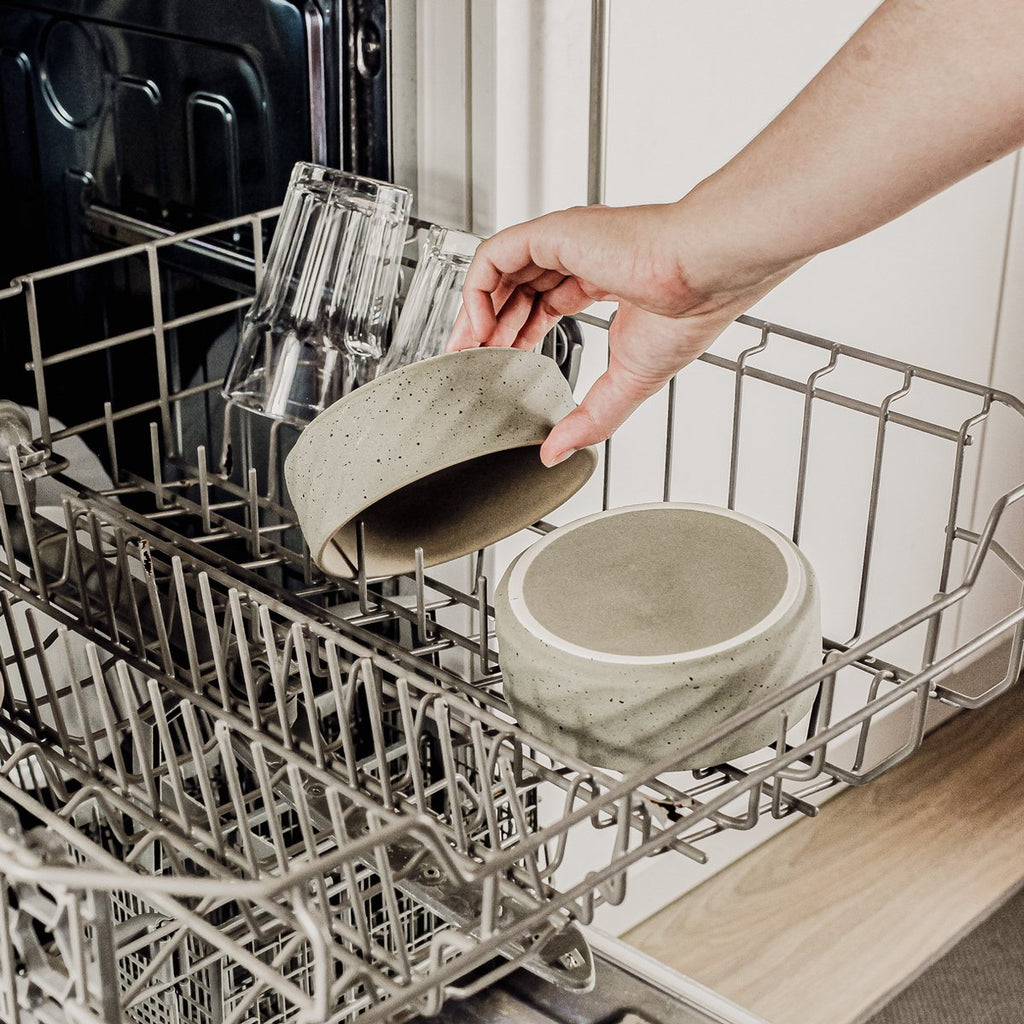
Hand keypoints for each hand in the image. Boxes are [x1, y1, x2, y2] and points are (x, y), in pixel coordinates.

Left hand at [447, 202, 789, 465]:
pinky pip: (495, 256)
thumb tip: (558, 451)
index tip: (500, 360)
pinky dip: (478, 291)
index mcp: (603, 279)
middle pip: (517, 287)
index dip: (518, 331)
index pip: (545, 301)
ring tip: (467, 350)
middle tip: (472, 360)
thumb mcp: (629, 381)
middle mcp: (580, 256)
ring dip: (478, 311)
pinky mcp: (552, 234)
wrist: (703, 274)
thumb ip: (591, 417)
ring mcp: (565, 243)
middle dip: (490, 325)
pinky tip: (479, 328)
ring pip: (500, 271)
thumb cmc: (690, 310)